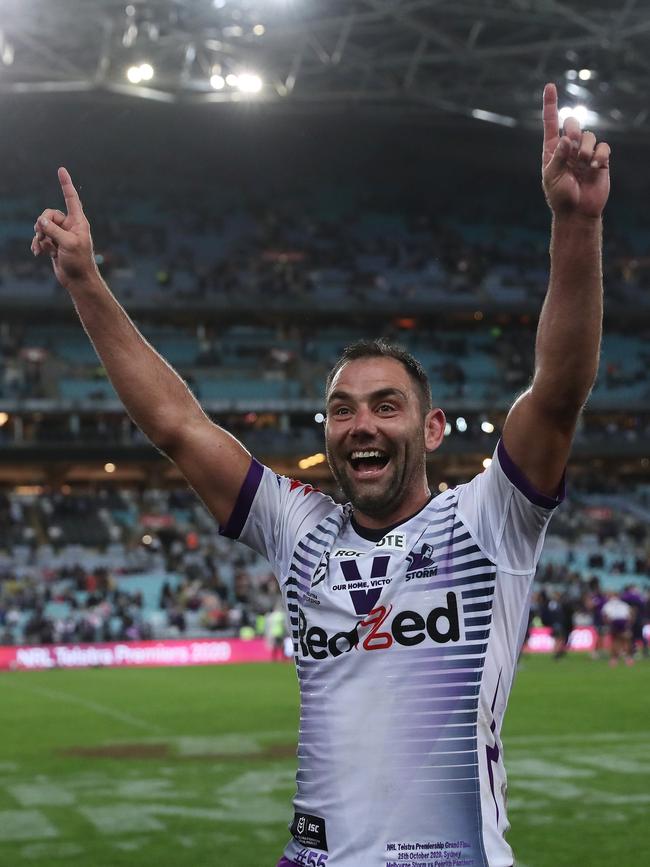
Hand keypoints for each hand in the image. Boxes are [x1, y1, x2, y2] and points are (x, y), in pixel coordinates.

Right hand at [31, 167, 98, 287]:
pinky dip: (38, 244)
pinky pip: (41, 238)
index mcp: (78, 222)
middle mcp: (70, 226)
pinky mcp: (54, 244)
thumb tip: (40, 220)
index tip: (61, 169)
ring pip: (43, 226)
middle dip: (42, 223)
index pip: (71, 198)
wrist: (78, 280)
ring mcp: (61, 235)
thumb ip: (53, 230)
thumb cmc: (79, 262)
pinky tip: (38, 253)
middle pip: (49, 214)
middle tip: (42, 234)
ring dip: (39, 236)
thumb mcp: (68, 244)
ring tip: (42, 248)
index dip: (66, 184)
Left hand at [542, 83, 609, 218]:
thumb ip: (558, 157)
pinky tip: (595, 167)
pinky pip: (603, 146)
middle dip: (573, 129)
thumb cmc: (560, 197)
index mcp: (553, 150)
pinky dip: (599, 155)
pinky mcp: (600, 159)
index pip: (551, 123)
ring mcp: (585, 153)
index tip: (549, 86)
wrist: (578, 212)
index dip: (550, 104)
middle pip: (572, 123)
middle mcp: (569, 148)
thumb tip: (566, 139)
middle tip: (572, 144)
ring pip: (589, 135)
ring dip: (586, 149)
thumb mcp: (553, 178)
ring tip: (583, 166)